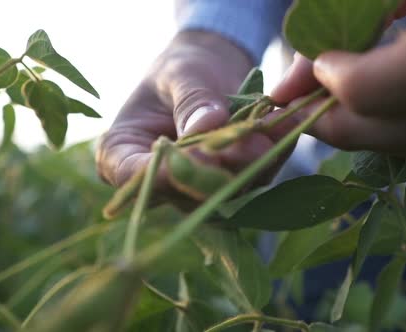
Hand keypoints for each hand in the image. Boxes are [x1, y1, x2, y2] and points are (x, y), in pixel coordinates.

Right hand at [97, 31, 294, 191]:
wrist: (208, 73)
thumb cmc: (181, 68)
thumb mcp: (181, 72)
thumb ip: (191, 99)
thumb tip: (207, 125)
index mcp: (122, 154)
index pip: (134, 177)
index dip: (166, 172)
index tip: (200, 151)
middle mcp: (156, 182)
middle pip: (185, 193)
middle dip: (223, 170)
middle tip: (253, 140)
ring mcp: (193, 189)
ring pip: (224, 196)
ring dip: (252, 166)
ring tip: (271, 130)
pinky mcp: (228, 187)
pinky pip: (251, 182)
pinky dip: (270, 159)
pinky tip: (283, 132)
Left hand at [272, 0, 405, 162]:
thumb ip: (359, 18)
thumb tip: (296, 74)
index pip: (354, 91)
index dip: (322, 77)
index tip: (321, 57)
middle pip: (351, 131)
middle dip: (316, 110)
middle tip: (302, 88)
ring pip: (368, 144)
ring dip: (343, 118)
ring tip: (343, 84)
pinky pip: (395, 146)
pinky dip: (373, 125)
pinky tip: (381, 95)